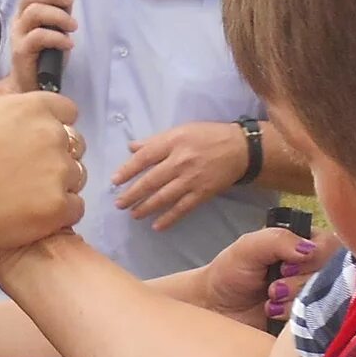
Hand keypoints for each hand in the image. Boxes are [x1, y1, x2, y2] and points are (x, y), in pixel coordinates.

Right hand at [0, 86, 84, 257]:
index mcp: (34, 108)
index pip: (67, 111)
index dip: (56, 127)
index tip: (42, 141)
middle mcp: (52, 134)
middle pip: (76, 144)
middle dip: (60, 157)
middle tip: (33, 172)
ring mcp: (59, 170)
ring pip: (78, 176)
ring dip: (60, 185)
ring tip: (30, 195)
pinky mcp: (59, 204)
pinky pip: (75, 207)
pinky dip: (59, 214)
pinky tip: (35, 215)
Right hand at [8, 0, 76, 88]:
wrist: (33, 87)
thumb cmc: (45, 59)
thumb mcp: (55, 32)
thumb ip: (58, 14)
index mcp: (26, 14)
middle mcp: (19, 22)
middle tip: (70, 1)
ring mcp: (18, 36)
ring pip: (34, 12)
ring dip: (58, 16)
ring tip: (72, 27)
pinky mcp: (22, 52)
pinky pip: (39, 36)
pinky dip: (57, 37)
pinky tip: (68, 44)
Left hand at [114, 120, 247, 228]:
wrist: (240, 149)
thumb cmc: (208, 136)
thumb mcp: (181, 130)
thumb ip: (156, 140)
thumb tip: (132, 147)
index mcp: (173, 142)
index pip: (144, 158)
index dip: (127, 170)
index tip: (114, 180)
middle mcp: (180, 161)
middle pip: (151, 181)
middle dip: (132, 194)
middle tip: (119, 203)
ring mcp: (191, 179)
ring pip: (163, 197)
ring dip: (146, 208)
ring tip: (134, 215)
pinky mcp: (202, 193)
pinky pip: (182, 209)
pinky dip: (169, 219)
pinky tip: (156, 226)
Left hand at [201, 224, 326, 331]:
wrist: (215, 310)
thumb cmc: (230, 273)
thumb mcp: (248, 247)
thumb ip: (278, 239)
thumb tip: (310, 249)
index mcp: (305, 244)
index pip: (331, 247)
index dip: (313, 258)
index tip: (285, 267)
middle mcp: (315, 269)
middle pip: (333, 274)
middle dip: (300, 282)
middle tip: (273, 288)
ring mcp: (314, 296)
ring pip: (327, 299)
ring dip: (295, 301)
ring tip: (270, 302)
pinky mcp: (309, 320)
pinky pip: (319, 321)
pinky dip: (295, 318)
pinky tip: (274, 315)